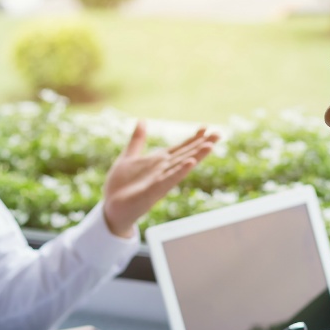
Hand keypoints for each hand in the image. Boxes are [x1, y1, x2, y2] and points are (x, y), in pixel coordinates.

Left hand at [101, 123, 217, 237]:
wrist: (111, 208)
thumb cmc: (120, 185)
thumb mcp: (128, 157)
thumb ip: (137, 140)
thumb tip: (142, 121)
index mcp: (158, 162)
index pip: (179, 148)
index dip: (192, 138)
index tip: (205, 127)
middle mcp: (163, 170)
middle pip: (185, 154)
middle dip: (201, 144)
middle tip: (218, 133)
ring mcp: (160, 180)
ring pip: (181, 165)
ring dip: (196, 156)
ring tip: (211, 145)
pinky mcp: (153, 191)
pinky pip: (168, 179)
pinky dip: (179, 171)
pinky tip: (190, 163)